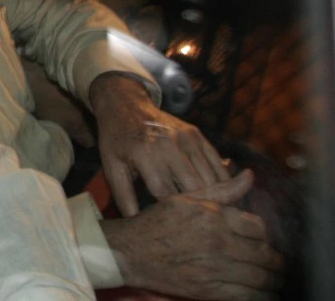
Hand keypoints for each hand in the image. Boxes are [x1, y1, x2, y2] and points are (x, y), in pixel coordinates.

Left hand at [90, 72, 230, 215]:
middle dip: (196, 211)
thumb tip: (135, 225)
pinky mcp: (197, 134)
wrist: (126, 104)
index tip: (174, 229)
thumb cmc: (116, 139)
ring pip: (210, 180)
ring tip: (211, 217)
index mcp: (144, 154)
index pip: (165, 195)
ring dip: (213, 199)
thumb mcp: (111, 166)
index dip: (170, 215)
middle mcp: (169, 145)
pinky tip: (221, 198)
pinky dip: (223, 183)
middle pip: (194, 190)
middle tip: (198, 227)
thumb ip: (123, 196)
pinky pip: (217, 164)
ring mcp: (186, 138)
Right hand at [101, 170, 283, 299]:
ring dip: (272, 280)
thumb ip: (222, 190)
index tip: (265, 241)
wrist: (130, 251)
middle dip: (276, 261)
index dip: (265, 236)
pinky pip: (246, 296)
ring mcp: (213, 268)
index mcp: (213, 216)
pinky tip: (262, 293)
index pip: (259, 228)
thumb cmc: (157, 222)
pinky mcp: (207, 290)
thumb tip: (249, 176)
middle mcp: (217, 242)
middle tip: (279, 265)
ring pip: (260, 277)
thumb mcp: (187, 199)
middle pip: (264, 254)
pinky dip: (259, 296)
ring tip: (275, 280)